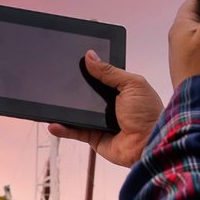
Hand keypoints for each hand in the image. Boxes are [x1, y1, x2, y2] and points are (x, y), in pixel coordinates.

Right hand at [50, 52, 161, 166]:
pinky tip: (54, 124)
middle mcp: (108, 104)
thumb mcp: (132, 84)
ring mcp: (100, 121)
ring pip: (76, 112)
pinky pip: (75, 131)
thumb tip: (90, 56)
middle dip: (71, 89)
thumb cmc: (148, 114)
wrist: (150, 142)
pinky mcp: (94, 136)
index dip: (86, 71)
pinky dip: (63, 128)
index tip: (71, 63)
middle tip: (56, 82)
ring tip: (49, 101)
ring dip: (64, 109)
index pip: (98, 77)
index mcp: (119, 89)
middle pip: (84, 94)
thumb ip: (109, 71)